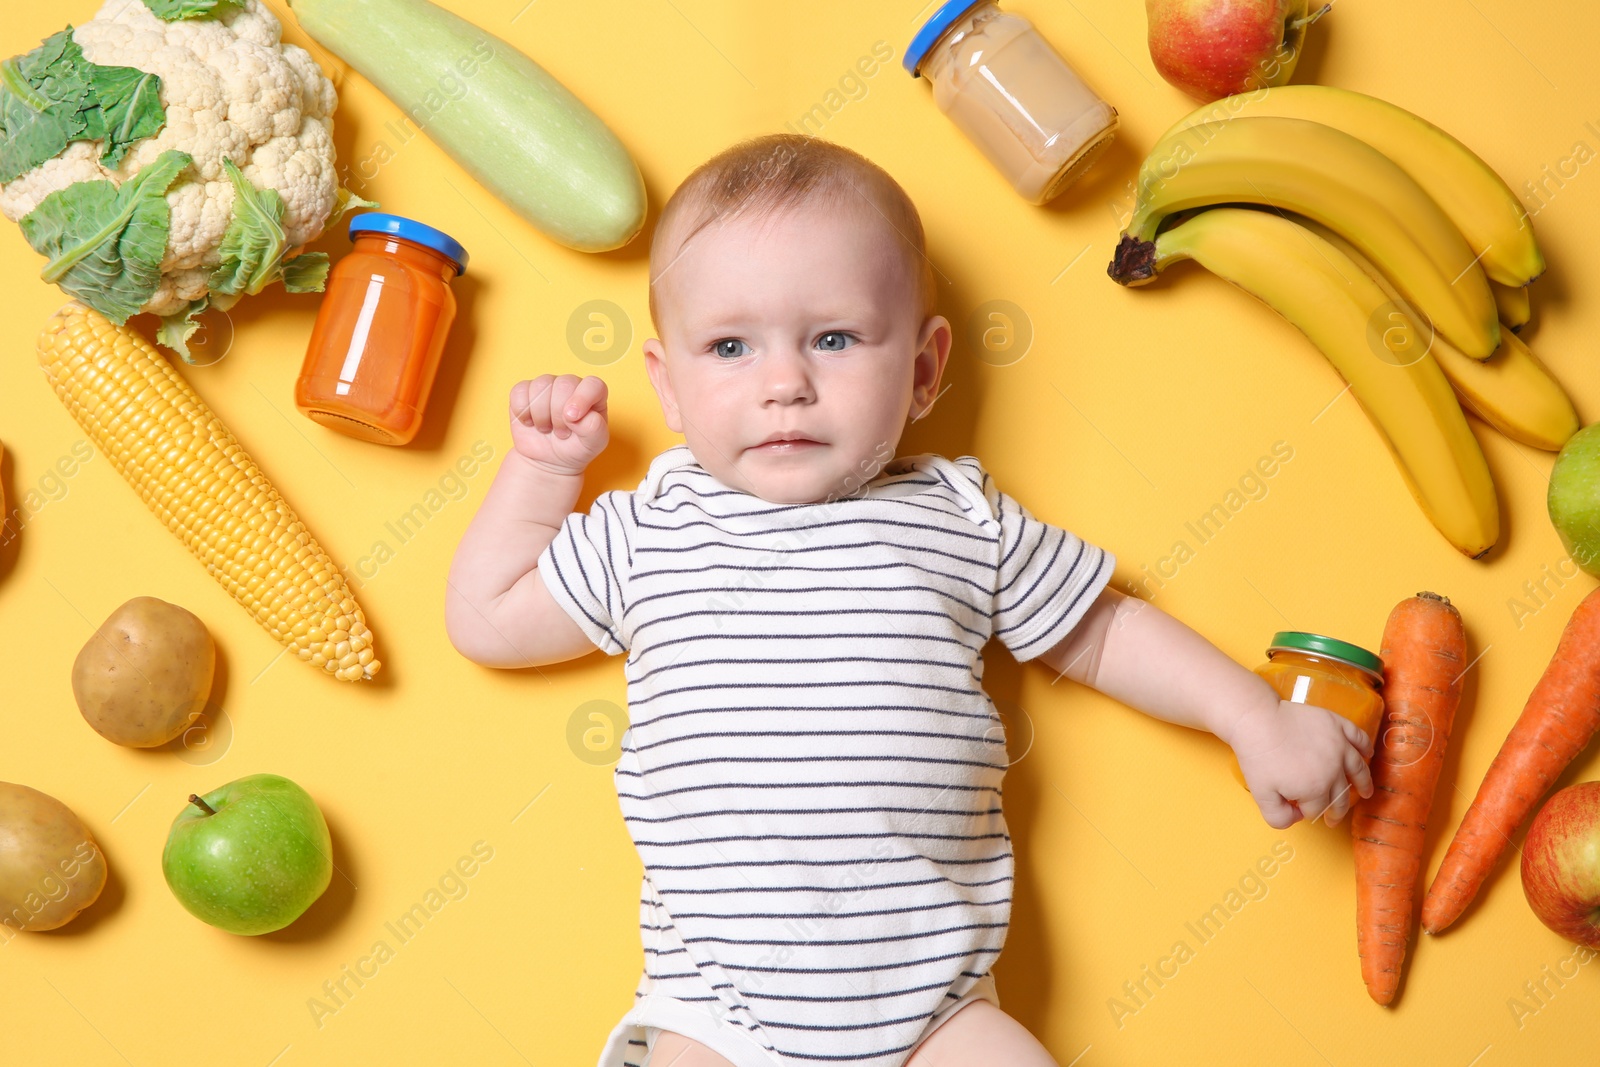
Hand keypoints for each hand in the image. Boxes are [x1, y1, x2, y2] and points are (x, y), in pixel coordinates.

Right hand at [508, 374, 608, 475]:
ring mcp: (547, 386)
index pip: (592, 384)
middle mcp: (571, 385)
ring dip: (541, 415)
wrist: (548, 460)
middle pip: (564, 384)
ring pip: (541, 386)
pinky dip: (522, 411)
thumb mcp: (593, 445)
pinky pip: (519, 391)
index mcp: (594, 394)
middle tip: (561, 433)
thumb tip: (580, 415)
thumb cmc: (575, 448)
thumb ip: (595, 429)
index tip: (572, 418)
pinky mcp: (525, 391)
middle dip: (559, 414)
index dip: (582, 398)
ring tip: (546, 428)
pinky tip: (529, 422)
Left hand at [1230, 698, 1374, 828]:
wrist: (1257, 721)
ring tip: (1367, 792)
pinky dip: (1365, 746)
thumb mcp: (1261, 795)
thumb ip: (1278, 817)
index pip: (1319, 809)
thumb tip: (1298, 818)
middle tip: (1334, 817)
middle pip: (1340, 794)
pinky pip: (1358, 737)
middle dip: (1337, 809)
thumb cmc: (1258, 757)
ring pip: (1357, 768)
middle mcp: (1333, 769)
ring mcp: (1338, 745)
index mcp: (1316, 788)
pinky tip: (1368, 753)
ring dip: (1363, 783)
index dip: (1310, 813)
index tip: (1303, 812)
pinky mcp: (1336, 725)